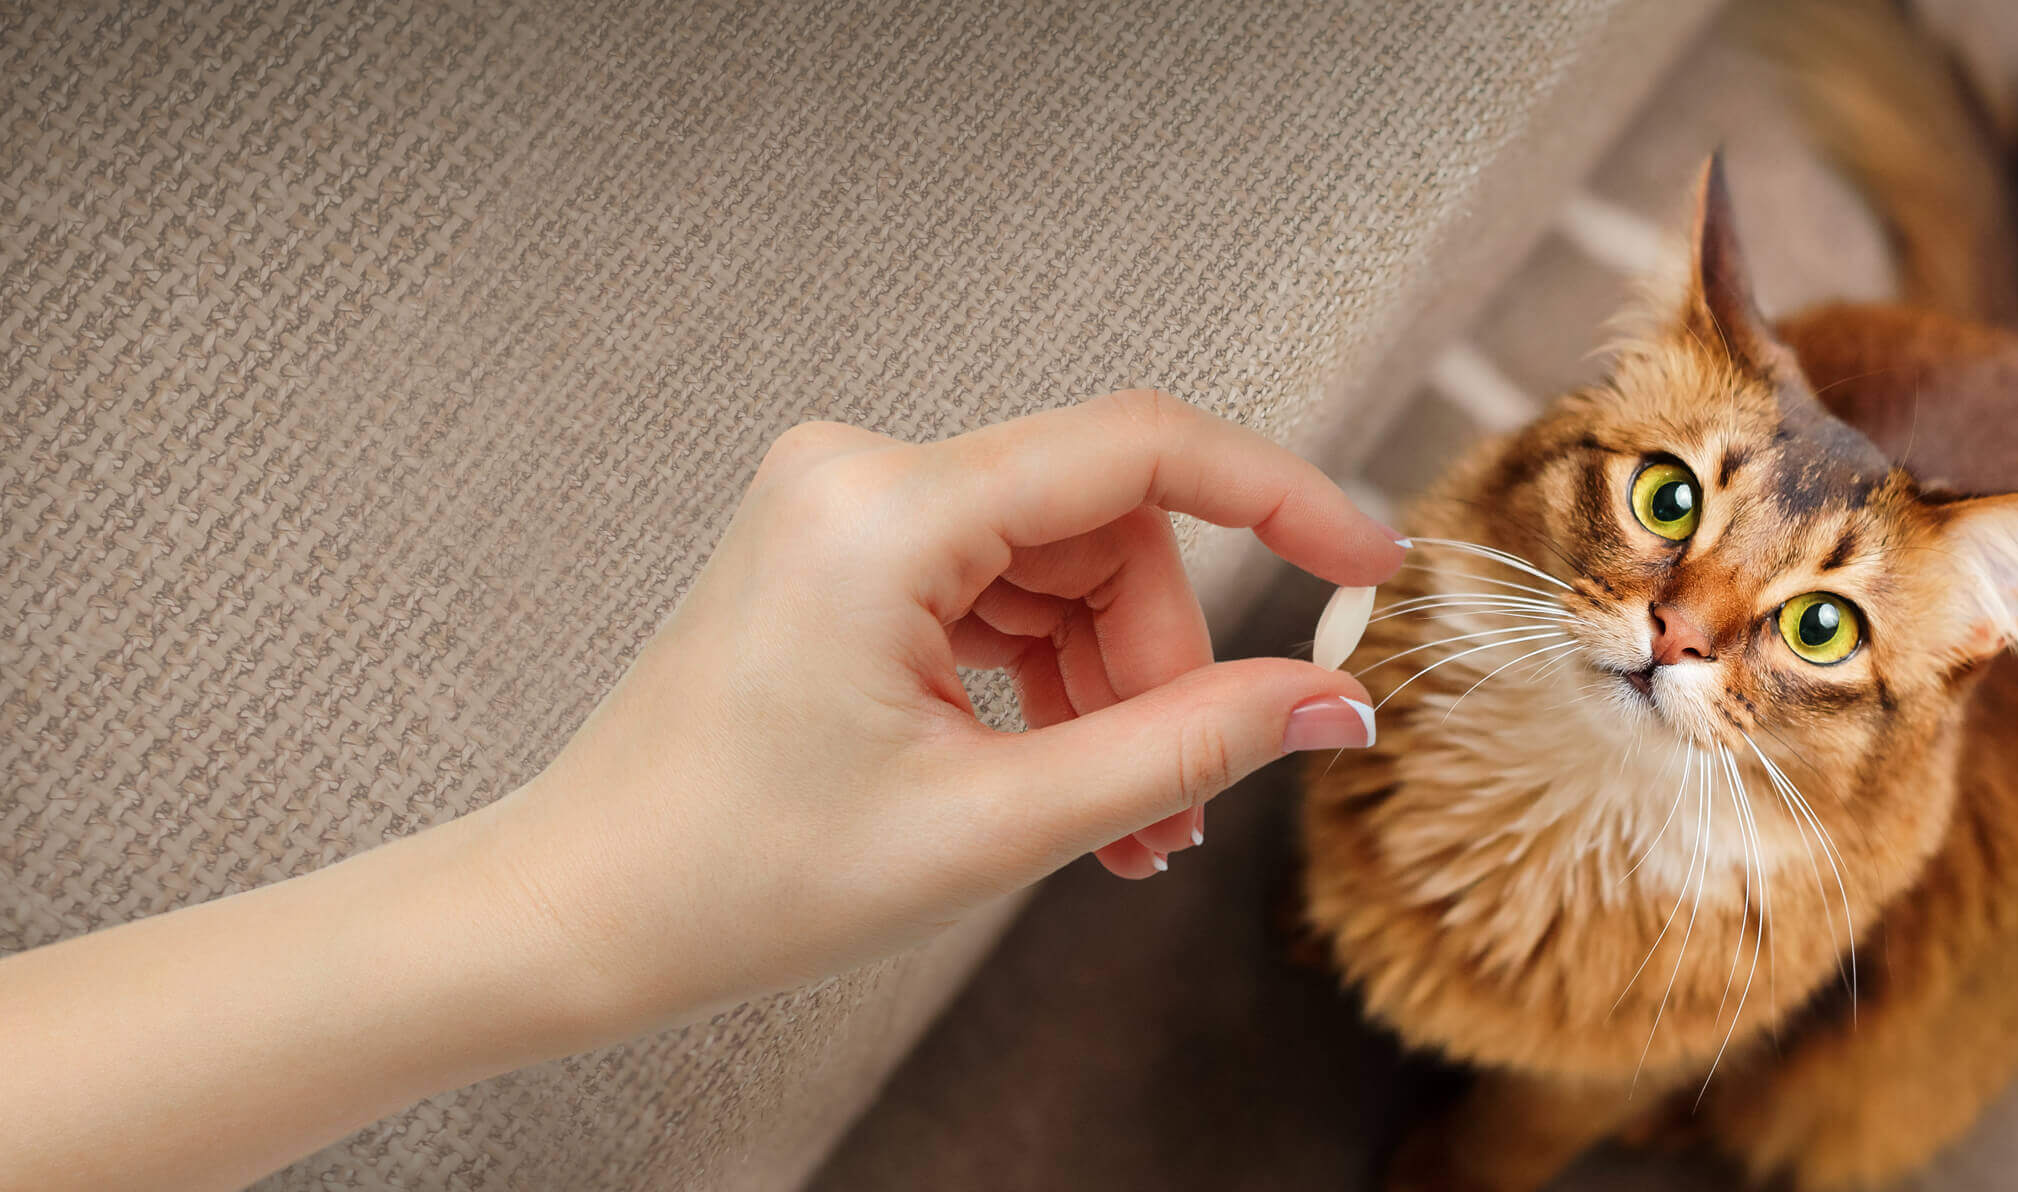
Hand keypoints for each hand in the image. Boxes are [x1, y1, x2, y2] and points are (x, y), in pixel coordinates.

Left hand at [486, 390, 1402, 1027]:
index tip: (1371, 564)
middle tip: (1180, 806)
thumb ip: (1184, 750)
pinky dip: (1053, 686)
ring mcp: (849, 507)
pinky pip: (1004, 593)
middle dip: (1164, 667)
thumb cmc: (742, 876)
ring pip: (1065, 571)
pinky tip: (1063, 790)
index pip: (1137, 451)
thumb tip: (1331, 705)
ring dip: (1113, 695)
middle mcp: (861, 473)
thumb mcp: (996, 823)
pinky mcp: (848, 550)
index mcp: (882, 511)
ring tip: (1124, 834)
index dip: (1280, 499)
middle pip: (1107, 531)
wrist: (580, 914)